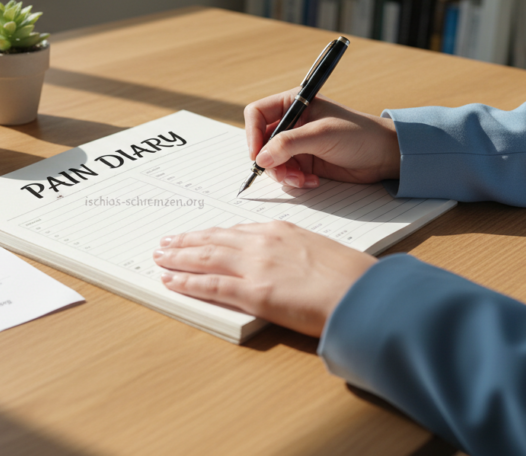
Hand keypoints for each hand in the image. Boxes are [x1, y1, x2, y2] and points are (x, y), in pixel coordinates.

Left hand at [153, 222, 375, 336]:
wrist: (365, 294)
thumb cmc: (352, 277)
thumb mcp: (320, 251)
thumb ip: (295, 252)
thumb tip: (284, 263)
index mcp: (280, 231)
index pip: (235, 231)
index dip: (211, 234)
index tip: (196, 235)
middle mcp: (263, 243)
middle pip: (214, 240)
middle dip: (186, 241)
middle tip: (165, 243)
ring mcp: (256, 266)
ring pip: (205, 258)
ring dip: (178, 258)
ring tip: (160, 258)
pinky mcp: (254, 293)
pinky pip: (211, 286)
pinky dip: (187, 283)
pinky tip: (170, 281)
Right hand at [244, 92, 400, 187]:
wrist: (385, 156)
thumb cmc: (359, 135)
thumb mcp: (322, 135)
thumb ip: (289, 144)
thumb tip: (260, 158)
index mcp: (294, 103)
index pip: (257, 114)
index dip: (252, 134)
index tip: (257, 155)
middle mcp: (292, 122)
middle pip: (261, 142)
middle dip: (270, 161)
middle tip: (283, 174)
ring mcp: (298, 144)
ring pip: (272, 161)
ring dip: (283, 174)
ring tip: (302, 180)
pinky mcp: (305, 162)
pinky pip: (286, 173)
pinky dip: (295, 180)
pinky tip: (312, 181)